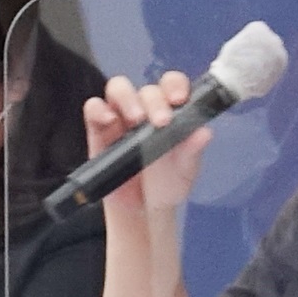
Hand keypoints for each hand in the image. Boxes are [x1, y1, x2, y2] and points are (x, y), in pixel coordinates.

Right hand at [80, 71, 203, 233]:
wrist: (142, 211)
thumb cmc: (166, 184)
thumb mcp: (184, 171)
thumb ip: (192, 151)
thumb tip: (204, 132)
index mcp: (171, 111)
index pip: (172, 85)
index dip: (175, 86)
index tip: (179, 101)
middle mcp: (145, 108)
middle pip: (147, 89)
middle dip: (155, 101)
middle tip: (161, 122)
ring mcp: (120, 116)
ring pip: (118, 88)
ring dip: (127, 98)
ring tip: (136, 119)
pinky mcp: (98, 129)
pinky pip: (93, 108)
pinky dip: (98, 109)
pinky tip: (108, 121)